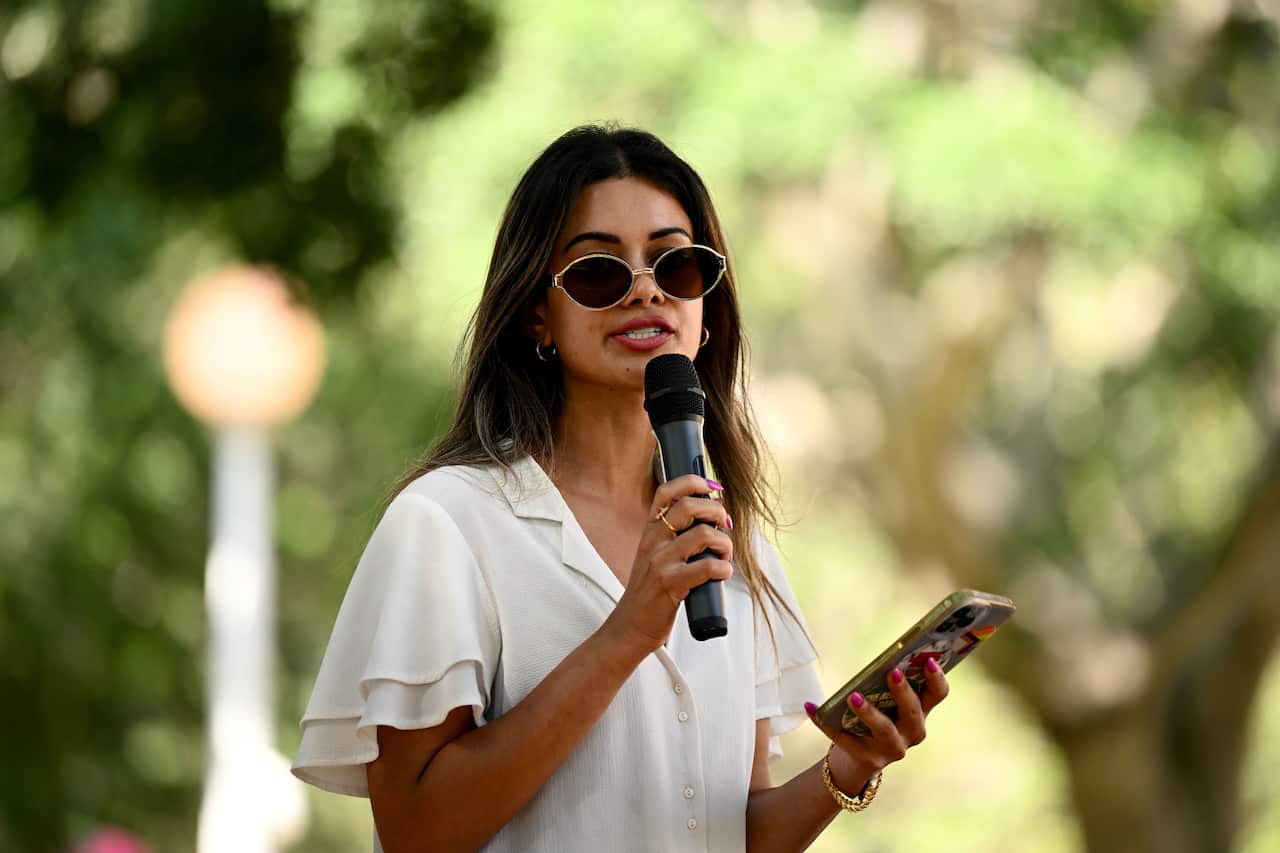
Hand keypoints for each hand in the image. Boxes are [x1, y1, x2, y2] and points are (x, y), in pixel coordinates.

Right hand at [601, 475, 732, 652]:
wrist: (629, 627)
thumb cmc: (649, 593)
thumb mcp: (654, 557)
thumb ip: (674, 538)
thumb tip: (710, 520)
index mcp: (650, 532)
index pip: (666, 492)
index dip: (692, 482)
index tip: (711, 487)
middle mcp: (653, 542)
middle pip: (689, 507)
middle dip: (716, 511)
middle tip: (725, 524)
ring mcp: (660, 563)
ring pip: (702, 535)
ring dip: (724, 543)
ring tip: (725, 555)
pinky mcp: (670, 585)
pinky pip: (706, 567)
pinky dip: (723, 568)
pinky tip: (722, 573)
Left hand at [805, 661, 949, 791]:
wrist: (857, 760)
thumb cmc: (876, 718)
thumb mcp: (886, 702)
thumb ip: (887, 685)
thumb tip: (882, 659)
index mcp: (920, 712)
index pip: (938, 694)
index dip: (937, 678)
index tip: (928, 660)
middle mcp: (912, 732)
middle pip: (913, 712)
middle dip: (904, 692)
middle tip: (892, 672)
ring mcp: (892, 749)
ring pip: (884, 729)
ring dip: (869, 712)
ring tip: (853, 696)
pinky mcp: (869, 760)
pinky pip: (845, 739)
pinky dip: (826, 723)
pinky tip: (811, 708)